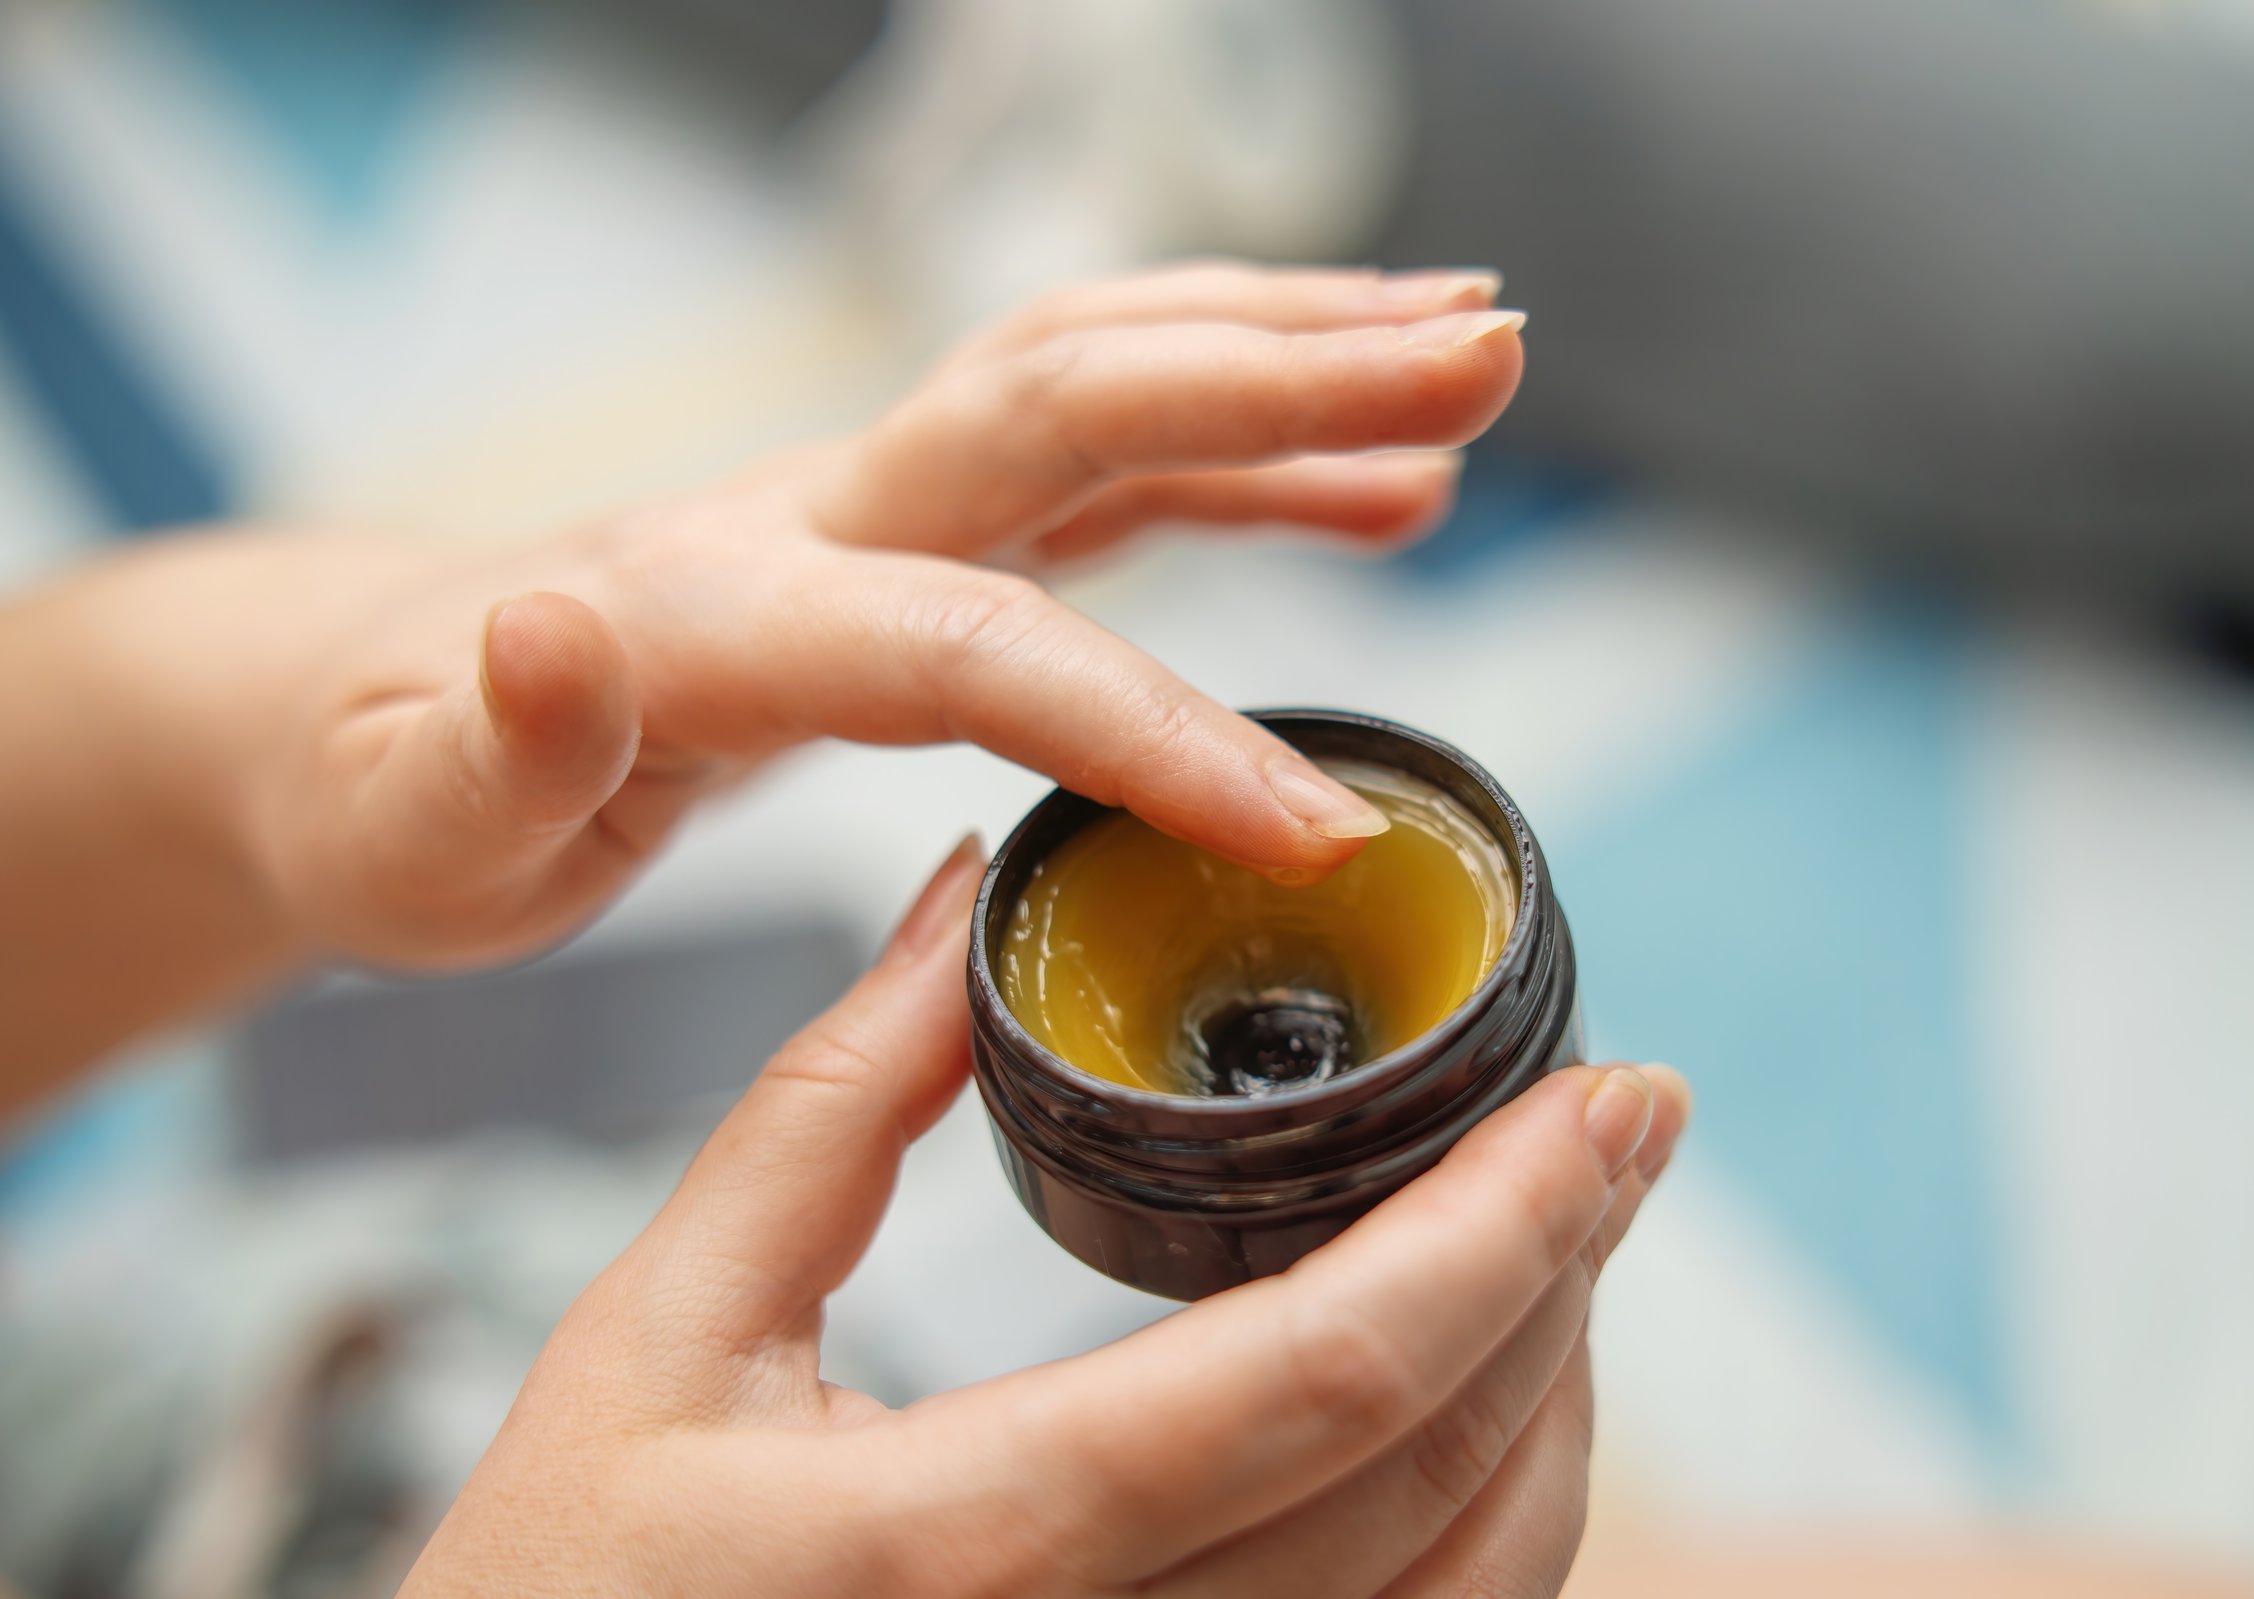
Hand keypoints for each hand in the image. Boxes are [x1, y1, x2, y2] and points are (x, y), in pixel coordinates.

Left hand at [247, 263, 1524, 967]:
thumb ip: (498, 742)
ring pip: (1103, 389)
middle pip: (1068, 398)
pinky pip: (1104, 474)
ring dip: (1287, 361)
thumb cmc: (402, 786)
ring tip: (1467, 368)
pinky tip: (1371, 496)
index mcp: (718, 611)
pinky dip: (1245, 463)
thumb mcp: (416, 820)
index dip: (1147, 721)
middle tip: (1483, 351)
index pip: (970, 638)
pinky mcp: (909, 534)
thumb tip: (550, 633)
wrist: (373, 703)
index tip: (1305, 827)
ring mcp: (871, 505)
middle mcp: (816, 514)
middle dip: (1281, 371)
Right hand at [400, 840, 1689, 1597]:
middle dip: (1569, 1279)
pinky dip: (1490, 1526)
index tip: (1611, 1095)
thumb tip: (959, 899)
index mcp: (959, 1544)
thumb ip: (826, 1107)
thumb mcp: (655, 1334)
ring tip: (1571, 1234)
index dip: (1506, 1224)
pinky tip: (1484, 1399)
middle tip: (1622, 1121)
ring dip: (1554, 1404)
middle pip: (1440, 1481)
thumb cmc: (556, 1595)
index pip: (1315, 1373)